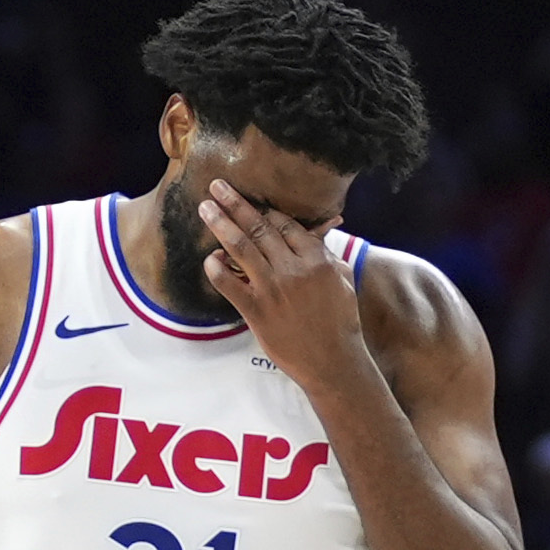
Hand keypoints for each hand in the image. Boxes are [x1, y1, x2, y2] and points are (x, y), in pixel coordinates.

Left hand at [195, 182, 364, 393]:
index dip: (265, 211)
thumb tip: (316, 236)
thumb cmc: (341, 323)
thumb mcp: (344, 282)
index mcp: (316, 259)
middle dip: (236, 204)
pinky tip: (210, 258)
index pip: (285, 225)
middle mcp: (293, 269)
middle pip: (259, 228)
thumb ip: (327, 255)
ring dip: (220, 223)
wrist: (333, 363)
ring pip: (241, 248)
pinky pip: (229, 284)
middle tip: (217, 186)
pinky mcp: (256, 312)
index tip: (251, 202)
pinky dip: (216, 268)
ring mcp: (272, 289)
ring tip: (205, 207)